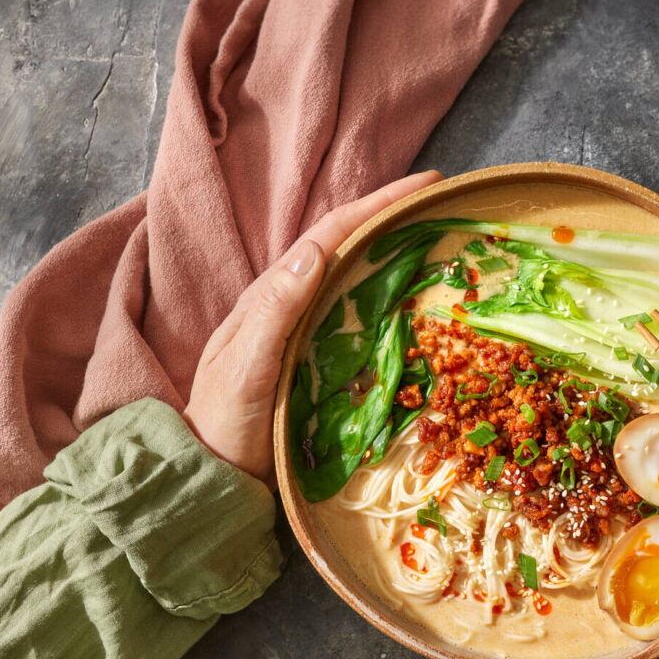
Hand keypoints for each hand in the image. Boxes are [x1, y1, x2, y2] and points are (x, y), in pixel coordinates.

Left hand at [183, 171, 441, 483]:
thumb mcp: (245, 367)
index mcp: (272, 296)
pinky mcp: (321, 361)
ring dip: (397, 255)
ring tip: (441, 241)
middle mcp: (292, 304)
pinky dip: (392, 300)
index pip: (332, 235)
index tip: (426, 184)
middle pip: (349, 247)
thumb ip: (275, 311)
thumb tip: (316, 251)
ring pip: (357, 280)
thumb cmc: (224, 423)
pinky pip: (362, 319)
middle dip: (394, 218)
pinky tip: (418, 304)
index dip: (378, 204)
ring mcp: (307, 332)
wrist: (213, 474)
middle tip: (445, 203)